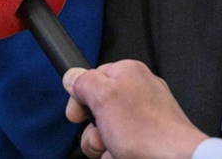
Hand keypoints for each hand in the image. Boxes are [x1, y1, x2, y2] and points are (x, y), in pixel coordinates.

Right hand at [64, 61, 207, 158]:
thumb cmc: (146, 131)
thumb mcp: (103, 97)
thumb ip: (84, 82)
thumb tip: (72, 76)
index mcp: (128, 72)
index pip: (91, 79)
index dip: (80, 99)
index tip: (78, 116)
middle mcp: (139, 90)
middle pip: (98, 109)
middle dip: (93, 129)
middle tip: (103, 136)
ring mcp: (145, 115)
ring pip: (108, 130)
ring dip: (104, 146)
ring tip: (116, 150)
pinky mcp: (149, 137)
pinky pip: (122, 144)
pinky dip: (118, 153)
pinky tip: (125, 156)